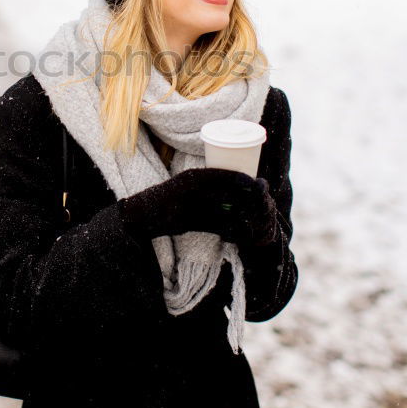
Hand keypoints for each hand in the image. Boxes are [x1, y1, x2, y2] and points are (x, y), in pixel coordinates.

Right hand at [119, 166, 276, 245]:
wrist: (145, 212)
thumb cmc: (171, 195)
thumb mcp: (188, 181)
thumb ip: (207, 182)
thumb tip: (237, 182)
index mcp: (193, 175)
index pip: (225, 175)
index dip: (244, 180)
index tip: (257, 183)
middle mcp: (192, 189)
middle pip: (229, 194)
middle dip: (248, 200)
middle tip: (261, 205)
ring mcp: (189, 206)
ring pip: (225, 213)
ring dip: (242, 218)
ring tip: (253, 222)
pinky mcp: (188, 223)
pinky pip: (215, 228)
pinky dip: (229, 230)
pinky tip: (237, 232)